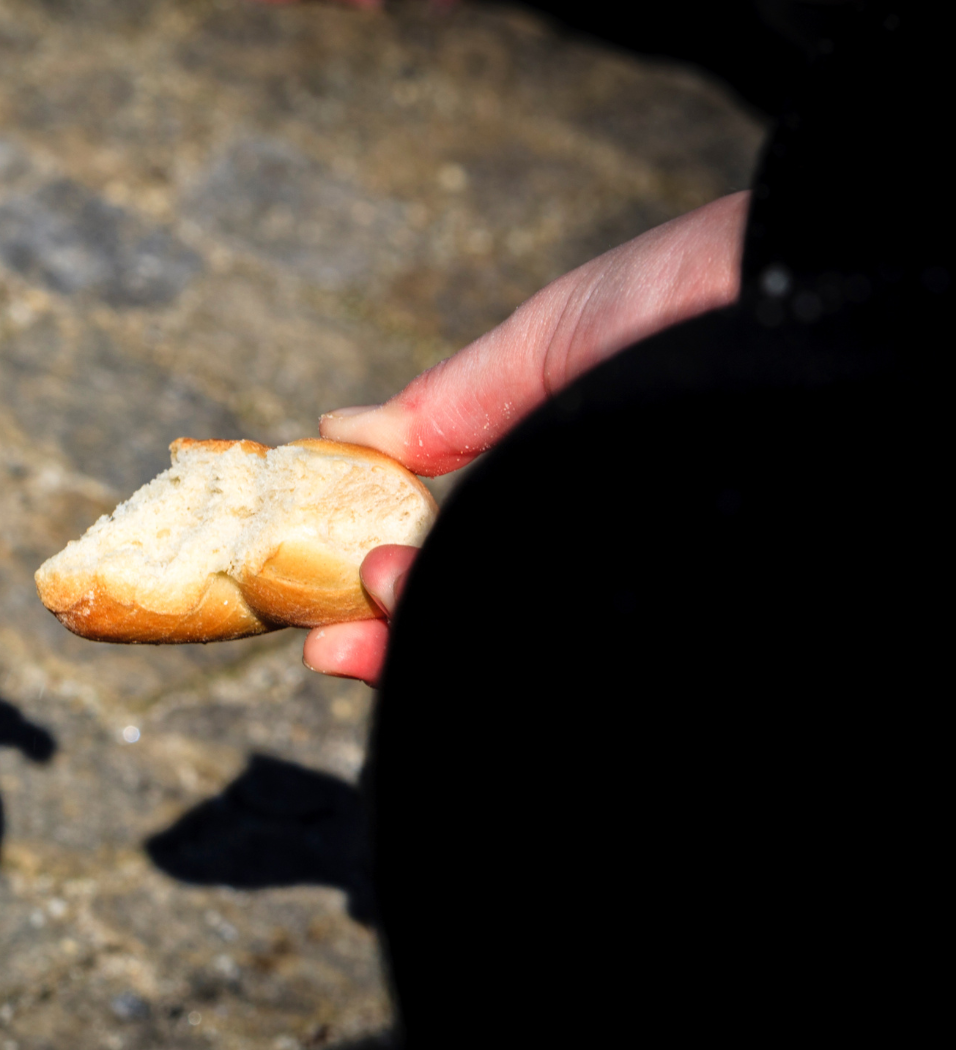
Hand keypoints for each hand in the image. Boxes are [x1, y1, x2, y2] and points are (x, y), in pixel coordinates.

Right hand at [303, 191, 748, 682]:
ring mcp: (647, 591)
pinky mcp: (690, 613)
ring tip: (386, 612)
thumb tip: (338, 429)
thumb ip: (448, 404)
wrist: (825, 284)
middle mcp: (605, 558)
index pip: (462, 579)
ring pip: (536, 659)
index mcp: (568, 502)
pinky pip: (608, 661)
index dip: (386, 607)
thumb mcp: (549, 343)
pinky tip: (464, 653)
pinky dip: (535, 666)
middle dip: (397, 652)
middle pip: (486, 629)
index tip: (323, 621)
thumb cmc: (697, 297)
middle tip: (331, 644)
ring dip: (440, 655)